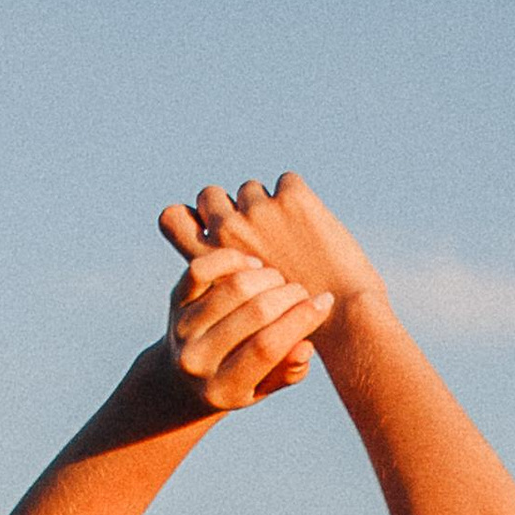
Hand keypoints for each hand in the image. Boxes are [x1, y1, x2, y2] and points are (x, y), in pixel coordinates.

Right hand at [159, 176, 387, 329]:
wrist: (343, 327)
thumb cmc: (288, 331)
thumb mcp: (237, 317)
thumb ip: (215, 279)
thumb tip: (181, 219)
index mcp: (209, 262)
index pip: (171, 218)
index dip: (188, 216)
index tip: (208, 226)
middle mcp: (227, 233)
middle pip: (211, 195)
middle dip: (230, 207)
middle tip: (257, 231)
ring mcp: (259, 214)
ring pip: (251, 189)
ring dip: (266, 205)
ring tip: (289, 238)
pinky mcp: (292, 200)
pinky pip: (288, 182)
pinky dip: (299, 200)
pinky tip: (311, 230)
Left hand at [160, 242, 334, 413]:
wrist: (181, 380)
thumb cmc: (237, 382)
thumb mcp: (263, 388)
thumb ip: (287, 373)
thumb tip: (305, 347)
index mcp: (223, 390)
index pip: (267, 348)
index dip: (301, 321)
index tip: (325, 302)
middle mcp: (197, 361)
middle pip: (255, 313)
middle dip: (289, 296)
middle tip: (301, 293)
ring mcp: (183, 329)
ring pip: (235, 288)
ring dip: (268, 277)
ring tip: (280, 283)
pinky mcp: (175, 301)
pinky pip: (203, 268)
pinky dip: (233, 259)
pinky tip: (252, 265)